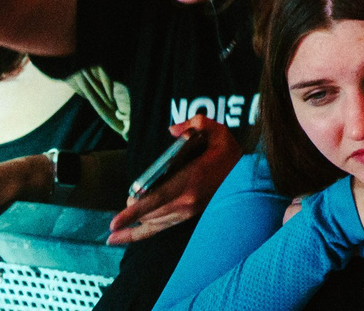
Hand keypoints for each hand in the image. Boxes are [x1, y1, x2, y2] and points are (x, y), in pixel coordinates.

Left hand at [108, 116, 238, 245]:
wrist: (250, 177)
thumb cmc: (229, 153)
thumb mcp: (216, 130)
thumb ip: (194, 125)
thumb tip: (173, 131)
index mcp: (189, 181)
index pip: (155, 201)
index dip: (132, 214)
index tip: (113, 223)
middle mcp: (186, 202)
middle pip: (149, 214)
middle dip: (132, 214)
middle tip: (123, 207)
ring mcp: (188, 212)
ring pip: (153, 225)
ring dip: (133, 230)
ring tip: (114, 236)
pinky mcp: (188, 217)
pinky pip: (160, 229)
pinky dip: (141, 235)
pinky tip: (124, 239)